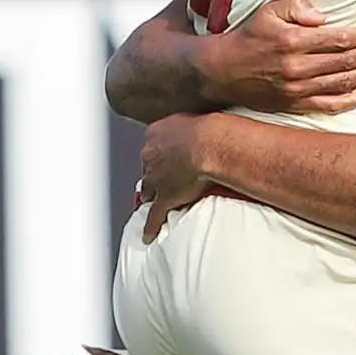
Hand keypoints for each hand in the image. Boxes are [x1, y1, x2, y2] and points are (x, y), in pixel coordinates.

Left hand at [139, 114, 213, 239]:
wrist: (207, 144)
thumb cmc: (207, 129)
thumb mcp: (196, 119)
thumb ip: (192, 125)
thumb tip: (203, 127)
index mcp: (157, 134)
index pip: (153, 146)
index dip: (159, 154)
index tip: (165, 157)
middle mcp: (152, 155)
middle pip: (148, 168)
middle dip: (153, 175)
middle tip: (160, 179)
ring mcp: (156, 179)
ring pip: (148, 190)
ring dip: (150, 196)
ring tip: (152, 202)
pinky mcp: (164, 198)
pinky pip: (154, 215)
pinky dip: (151, 227)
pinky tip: (148, 235)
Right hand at [202, 0, 355, 114]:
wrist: (223, 72)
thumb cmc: (249, 37)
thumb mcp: (267, 11)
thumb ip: (296, 6)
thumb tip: (322, 15)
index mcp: (293, 42)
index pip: (338, 39)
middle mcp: (297, 68)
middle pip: (347, 62)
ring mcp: (298, 90)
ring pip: (344, 84)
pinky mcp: (296, 105)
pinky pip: (331, 105)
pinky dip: (352, 98)